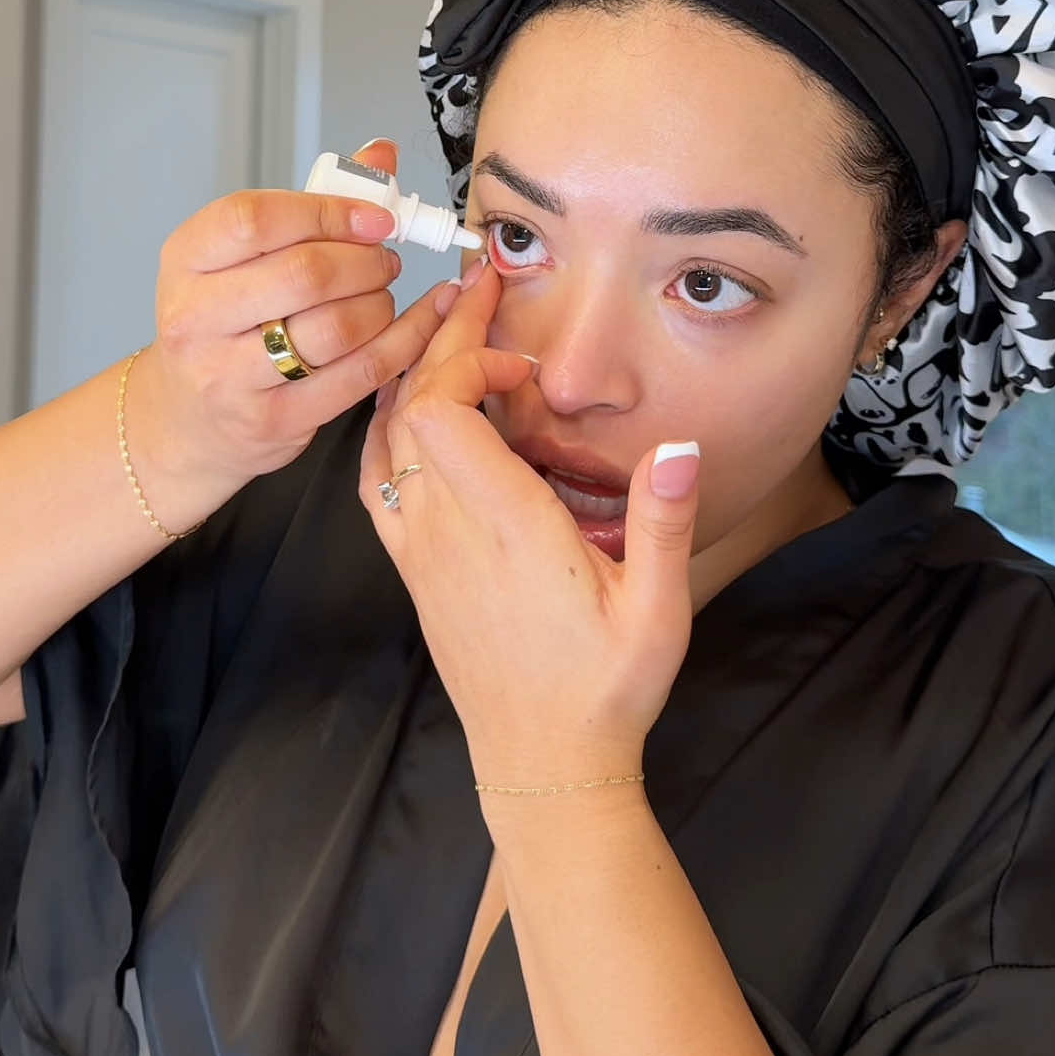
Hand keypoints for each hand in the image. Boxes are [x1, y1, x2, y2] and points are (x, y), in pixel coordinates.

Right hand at [131, 139, 462, 512]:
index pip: (256, 219)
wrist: (187, 417)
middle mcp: (196, 318)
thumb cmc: (224, 321)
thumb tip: (381, 155)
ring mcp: (230, 376)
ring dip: (381, 302)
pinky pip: (360, 374)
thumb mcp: (244, 256)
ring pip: (336, 327)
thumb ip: (311, 204)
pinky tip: (422, 320)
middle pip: (304, 274)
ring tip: (382, 293)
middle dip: (365, 260)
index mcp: (186, 260)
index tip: (375, 217)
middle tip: (385, 259)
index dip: (328, 211)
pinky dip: (404, 341)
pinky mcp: (275, 420)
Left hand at [357, 255, 700, 795]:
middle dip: (441, 335)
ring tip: (447, 327)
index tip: (525, 368)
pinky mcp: (411, 568)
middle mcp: (444, 531)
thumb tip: (680, 447)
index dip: (471, 362)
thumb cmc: (604, 691)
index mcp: (503, 528)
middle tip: (478, 290)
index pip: (441, 410)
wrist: (542, 766)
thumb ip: (665, 523)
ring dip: (412, 373)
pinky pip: (374, 479)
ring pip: (383, 435)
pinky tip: (410, 405)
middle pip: (410, 404)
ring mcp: (418, 550)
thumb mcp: (658, 611)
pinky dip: (385, 426)